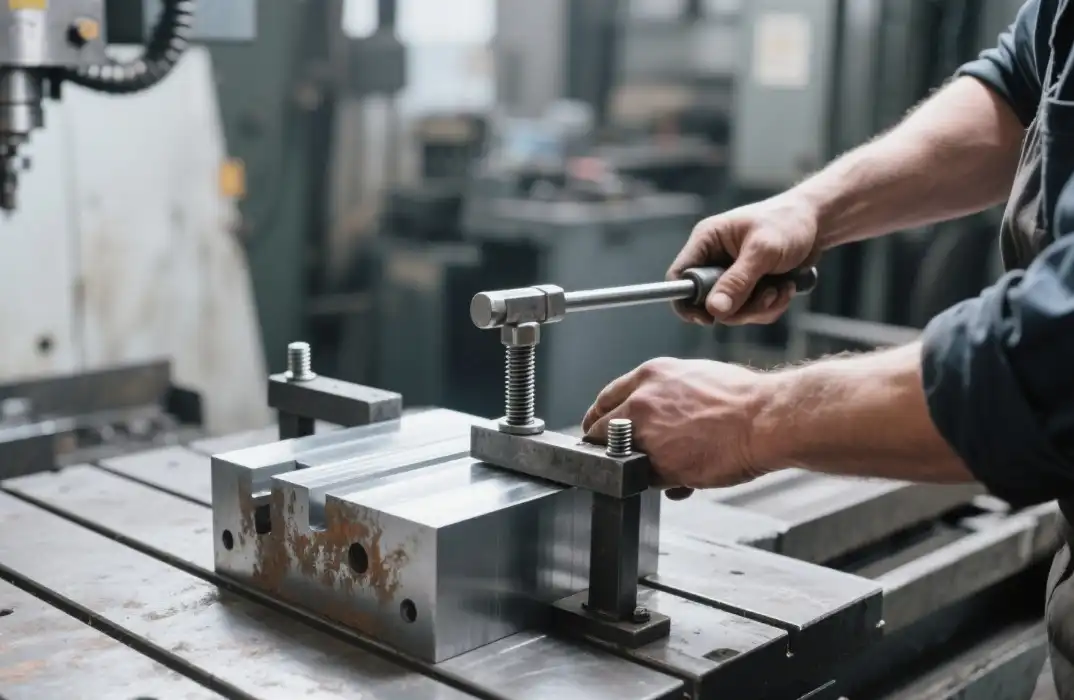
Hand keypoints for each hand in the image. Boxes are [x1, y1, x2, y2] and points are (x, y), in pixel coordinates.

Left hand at [581, 358, 782, 495]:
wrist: (765, 419)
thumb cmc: (742, 399)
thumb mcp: (694, 377)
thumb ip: (665, 394)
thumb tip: (656, 411)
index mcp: (649, 376)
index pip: (606, 399)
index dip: (601, 417)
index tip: (599, 427)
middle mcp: (641, 403)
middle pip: (599, 430)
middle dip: (606, 445)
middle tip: (617, 455)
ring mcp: (647, 435)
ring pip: (623, 458)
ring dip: (638, 465)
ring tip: (667, 465)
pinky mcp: (660, 465)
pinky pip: (648, 480)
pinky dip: (662, 483)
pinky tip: (683, 479)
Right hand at [668, 192, 819, 324]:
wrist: (818, 222)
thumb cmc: (788, 223)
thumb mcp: (762, 251)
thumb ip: (738, 281)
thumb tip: (714, 310)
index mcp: (707, 242)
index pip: (679, 277)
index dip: (686, 301)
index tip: (707, 319)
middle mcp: (714, 260)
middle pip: (708, 302)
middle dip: (739, 307)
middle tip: (765, 296)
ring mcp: (732, 276)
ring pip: (732, 311)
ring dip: (760, 307)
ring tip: (781, 288)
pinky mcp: (749, 287)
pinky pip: (751, 312)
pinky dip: (770, 306)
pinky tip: (786, 288)